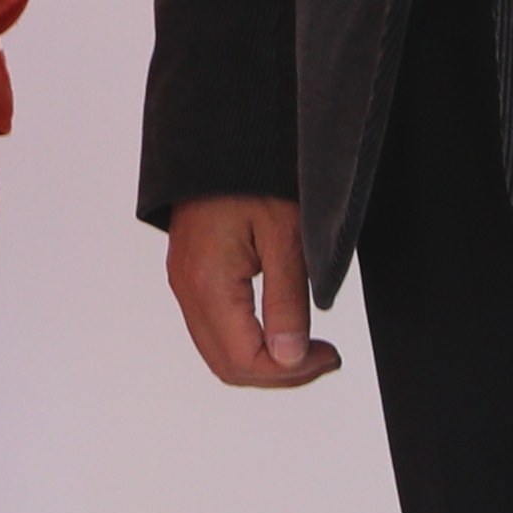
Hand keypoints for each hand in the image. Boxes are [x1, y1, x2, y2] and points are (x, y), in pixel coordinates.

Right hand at [163, 193, 346, 388]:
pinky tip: (278, 329)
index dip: (291, 372)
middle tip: (324, 357)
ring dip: (264, 360)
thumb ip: (287, 302)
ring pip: (218, 351)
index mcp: (207, 282)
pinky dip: (247, 341)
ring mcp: (183, 283)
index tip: (329, 355)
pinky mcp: (189, 275)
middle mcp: (186, 288)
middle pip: (226, 365)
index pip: (244, 360)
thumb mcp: (287, 238)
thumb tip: (289, 357)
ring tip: (307, 347)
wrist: (221, 139)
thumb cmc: (255, 178)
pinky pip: (213, 329)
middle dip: (279, 373)